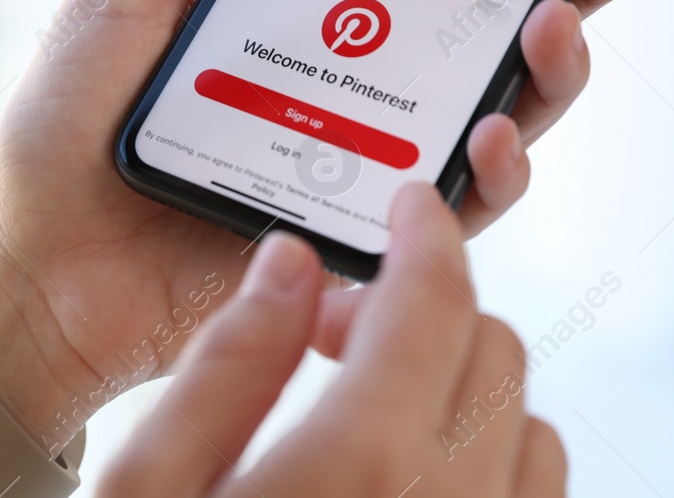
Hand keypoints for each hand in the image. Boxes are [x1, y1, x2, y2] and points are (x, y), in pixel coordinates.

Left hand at [0, 0, 672, 467]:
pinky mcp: (359, 241)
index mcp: (306, 22)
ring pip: (500, 120)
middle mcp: (353, 89)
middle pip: (490, 35)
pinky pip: (451, 214)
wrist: (34, 268)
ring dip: (548, 73)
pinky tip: (492, 137)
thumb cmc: (62, 130)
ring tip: (555, 28)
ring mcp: (363, 166)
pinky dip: (489, 176)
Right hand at [99, 185, 566, 497]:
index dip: (426, 233)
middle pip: (495, 352)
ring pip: (531, 433)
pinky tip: (405, 479)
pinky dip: (493, 463)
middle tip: (329, 326)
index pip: (433, 301)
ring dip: (466, 387)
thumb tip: (287, 264)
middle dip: (428, 306)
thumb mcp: (142, 488)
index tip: (408, 204)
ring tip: (366, 405)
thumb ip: (223, 366)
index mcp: (358, 467)